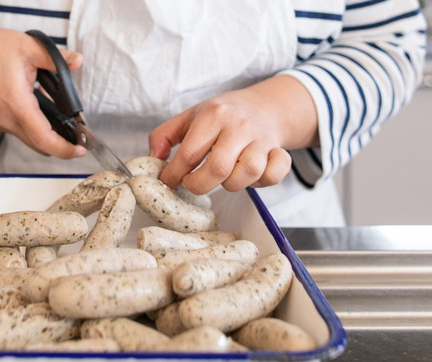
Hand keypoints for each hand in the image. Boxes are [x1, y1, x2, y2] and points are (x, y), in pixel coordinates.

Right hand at [0, 0, 85, 158]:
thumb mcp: (29, 47)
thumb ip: (57, 58)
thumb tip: (78, 61)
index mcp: (17, 105)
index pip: (45, 139)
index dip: (65, 149)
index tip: (80, 150)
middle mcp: (5, 120)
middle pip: (38, 144)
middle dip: (59, 144)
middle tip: (77, 135)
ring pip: (27, 137)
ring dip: (43, 132)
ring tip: (57, 114)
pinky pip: (15, 129)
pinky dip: (29, 124)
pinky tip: (34, 106)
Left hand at [149, 75, 317, 193]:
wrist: (264, 106)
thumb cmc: (221, 116)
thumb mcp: (188, 117)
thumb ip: (163, 136)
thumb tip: (152, 160)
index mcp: (212, 115)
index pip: (188, 154)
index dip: (174, 175)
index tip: (169, 181)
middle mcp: (238, 126)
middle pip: (218, 168)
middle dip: (199, 185)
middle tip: (193, 183)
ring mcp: (261, 139)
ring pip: (247, 173)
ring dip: (232, 184)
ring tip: (223, 177)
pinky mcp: (279, 152)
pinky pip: (273, 176)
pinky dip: (262, 182)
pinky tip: (250, 177)